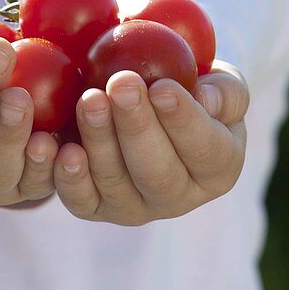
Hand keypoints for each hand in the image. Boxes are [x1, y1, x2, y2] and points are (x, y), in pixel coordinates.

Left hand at [52, 60, 248, 225]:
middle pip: (158, 173)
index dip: (184, 121)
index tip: (162, 87)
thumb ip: (225, 91)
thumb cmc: (190, 85)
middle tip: (121, 85)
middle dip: (137, 127)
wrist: (146, 99)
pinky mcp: (97, 208)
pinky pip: (82, 201)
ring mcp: (136, 207)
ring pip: (117, 184)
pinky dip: (70, 179)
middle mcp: (179, 197)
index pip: (205, 149)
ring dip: (101, 141)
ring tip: (90, 98)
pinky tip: (63, 149)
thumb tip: (207, 101)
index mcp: (218, 167)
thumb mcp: (220, 81)